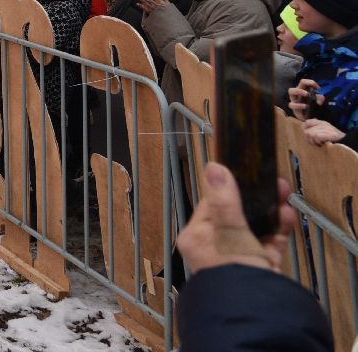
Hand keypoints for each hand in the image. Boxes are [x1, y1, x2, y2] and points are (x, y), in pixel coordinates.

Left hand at [134, 0, 167, 12]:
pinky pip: (145, 9)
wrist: (168, 21)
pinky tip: (138, 4)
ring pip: (146, 3)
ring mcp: (153, 9)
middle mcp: (155, 5)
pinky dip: (141, 6)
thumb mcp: (169, 4)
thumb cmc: (169, 13)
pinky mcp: (151, 14)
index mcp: (160, 2)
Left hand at [175, 163, 291, 274]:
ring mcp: (239, 257)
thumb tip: (214, 168)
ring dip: (269, 210)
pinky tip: (287, 215)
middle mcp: (215, 247)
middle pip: (235, 214)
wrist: (257, 314)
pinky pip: (268, 241)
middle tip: (271, 180)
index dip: (229, 187)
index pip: (211, 204)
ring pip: (254, 226)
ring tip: (282, 193)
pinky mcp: (260, 266)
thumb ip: (225, 202)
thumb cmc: (234, 274)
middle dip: (255, 197)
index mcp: (197, 237)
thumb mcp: (230, 233)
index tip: (244, 171)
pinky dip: (278, 229)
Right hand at [288, 79, 320, 120]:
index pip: (304, 82)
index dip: (310, 82)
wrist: (313, 118)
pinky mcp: (294, 108)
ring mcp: (295, 100)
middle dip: (302, 85)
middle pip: (298, 81)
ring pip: (291, 91)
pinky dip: (298, 105)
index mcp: (304, 89)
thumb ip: (321, 99)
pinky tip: (305, 106)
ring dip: (298, 91)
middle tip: (308, 93)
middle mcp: (298, 93)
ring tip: (307, 95)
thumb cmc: (315, 107)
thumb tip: (320, 99)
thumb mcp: (320, 101)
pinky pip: (292, 104)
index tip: (318, 88)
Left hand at [303, 119, 344, 144]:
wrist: (346, 142)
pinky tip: (322, 144)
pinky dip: (318, 141)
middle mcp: (323, 124)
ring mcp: (327, 128)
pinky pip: (317, 136)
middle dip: (309, 139)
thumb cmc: (334, 139)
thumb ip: (315, 128)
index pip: (306, 122)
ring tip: (319, 144)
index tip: (308, 136)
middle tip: (315, 143)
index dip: (305, 130)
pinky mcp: (330, 134)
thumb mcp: (324, 131)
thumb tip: (304, 126)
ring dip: (313, 141)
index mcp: (321, 123)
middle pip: (306, 131)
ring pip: (310, 134)